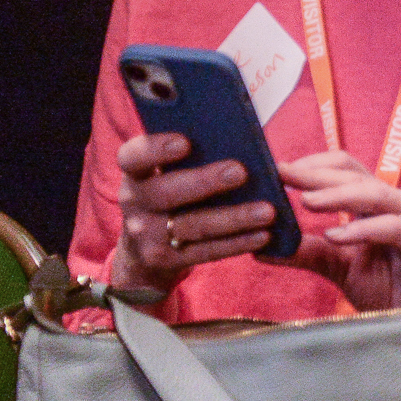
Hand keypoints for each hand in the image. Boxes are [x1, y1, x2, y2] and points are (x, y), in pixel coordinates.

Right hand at [111, 132, 279, 297]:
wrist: (143, 249)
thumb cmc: (172, 193)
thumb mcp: (169, 173)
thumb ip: (194, 156)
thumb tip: (240, 140)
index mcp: (135, 172)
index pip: (133, 156)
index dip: (155, 149)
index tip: (184, 142)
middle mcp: (135, 202)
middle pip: (165, 192)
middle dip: (204, 182)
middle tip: (240, 172)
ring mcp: (146, 234)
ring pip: (192, 225)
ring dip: (233, 218)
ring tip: (267, 211)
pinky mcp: (165, 260)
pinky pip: (205, 251)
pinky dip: (237, 243)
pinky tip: (263, 235)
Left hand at [279, 149, 400, 311]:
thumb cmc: (385, 286)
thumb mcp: (337, 266)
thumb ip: (306, 252)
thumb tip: (259, 247)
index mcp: (376, 202)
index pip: (345, 169)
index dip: (313, 165)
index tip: (277, 169)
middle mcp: (397, 204)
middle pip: (356, 176)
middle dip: (316, 175)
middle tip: (283, 174)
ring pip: (376, 195)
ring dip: (338, 196)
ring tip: (305, 201)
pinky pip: (394, 229)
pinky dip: (363, 229)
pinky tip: (335, 235)